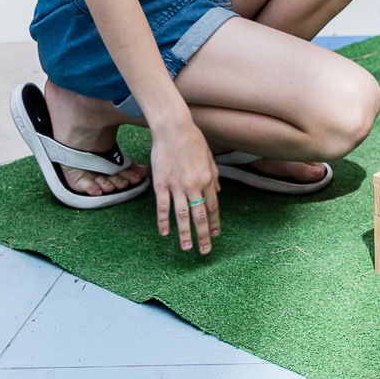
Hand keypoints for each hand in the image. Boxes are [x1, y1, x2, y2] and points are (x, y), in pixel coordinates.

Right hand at [149, 113, 221, 254]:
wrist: (173, 128)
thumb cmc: (192, 139)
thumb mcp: (209, 156)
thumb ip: (214, 175)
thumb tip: (218, 192)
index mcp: (207, 178)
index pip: (212, 206)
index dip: (214, 222)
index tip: (216, 235)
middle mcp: (194, 185)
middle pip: (200, 215)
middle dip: (203, 235)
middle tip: (205, 251)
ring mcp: (176, 185)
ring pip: (182, 215)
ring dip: (185, 234)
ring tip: (187, 248)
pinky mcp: (161, 184)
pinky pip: (163, 206)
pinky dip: (163, 221)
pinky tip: (165, 233)